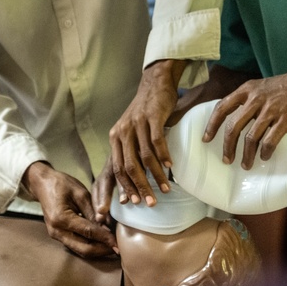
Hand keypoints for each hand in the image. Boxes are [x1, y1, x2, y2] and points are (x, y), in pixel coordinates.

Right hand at [22, 161, 117, 257]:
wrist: (42, 184)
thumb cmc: (61, 184)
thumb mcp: (81, 193)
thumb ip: (93, 211)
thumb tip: (106, 227)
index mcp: (61, 218)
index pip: (88, 232)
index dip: (105, 239)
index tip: (118, 243)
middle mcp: (57, 231)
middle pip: (83, 249)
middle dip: (102, 250)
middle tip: (118, 249)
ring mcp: (56, 235)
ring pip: (79, 250)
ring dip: (97, 250)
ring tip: (112, 247)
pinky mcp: (58, 235)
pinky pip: (76, 245)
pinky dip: (89, 245)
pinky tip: (101, 242)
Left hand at [108, 59, 185, 207]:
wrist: (155, 83)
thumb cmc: (145, 110)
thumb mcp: (131, 130)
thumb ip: (130, 150)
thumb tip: (134, 177)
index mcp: (115, 137)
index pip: (117, 168)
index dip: (126, 186)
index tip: (135, 201)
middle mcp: (123, 132)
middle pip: (129, 166)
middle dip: (140, 186)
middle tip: (151, 202)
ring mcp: (137, 124)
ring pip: (145, 157)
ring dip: (156, 175)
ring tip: (165, 188)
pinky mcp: (152, 117)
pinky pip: (157, 141)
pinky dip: (164, 156)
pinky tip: (171, 166)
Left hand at [204, 65, 286, 168]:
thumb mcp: (265, 86)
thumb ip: (251, 99)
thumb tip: (239, 120)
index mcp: (248, 89)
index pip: (222, 107)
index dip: (212, 125)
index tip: (206, 139)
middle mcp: (256, 99)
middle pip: (233, 126)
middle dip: (227, 146)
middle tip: (226, 160)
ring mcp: (271, 109)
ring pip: (250, 137)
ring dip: (246, 155)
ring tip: (246, 165)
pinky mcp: (286, 119)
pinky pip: (269, 141)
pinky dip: (265, 152)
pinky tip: (265, 157)